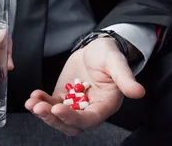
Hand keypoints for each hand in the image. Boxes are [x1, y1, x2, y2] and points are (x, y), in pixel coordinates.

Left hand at [25, 38, 144, 135]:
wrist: (97, 47)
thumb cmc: (110, 54)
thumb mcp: (117, 62)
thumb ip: (126, 78)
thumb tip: (139, 92)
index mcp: (105, 105)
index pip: (89, 119)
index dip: (73, 118)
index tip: (58, 108)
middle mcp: (90, 109)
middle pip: (71, 125)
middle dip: (53, 119)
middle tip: (39, 107)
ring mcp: (75, 104)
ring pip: (58, 117)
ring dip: (44, 112)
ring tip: (32, 102)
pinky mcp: (63, 96)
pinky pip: (51, 104)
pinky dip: (41, 101)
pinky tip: (33, 95)